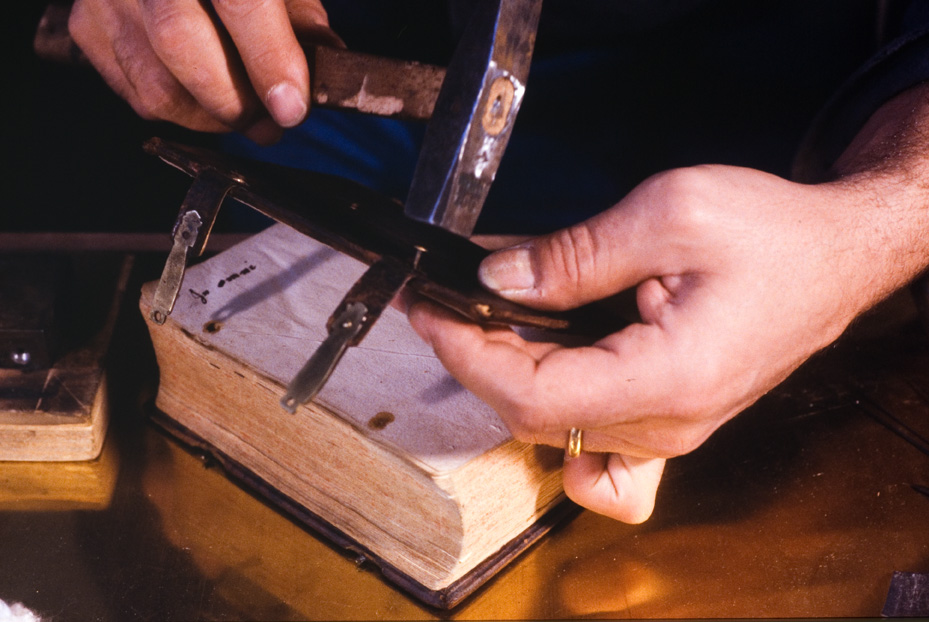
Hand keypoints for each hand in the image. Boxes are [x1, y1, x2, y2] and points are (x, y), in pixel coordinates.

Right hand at [69, 0, 341, 143]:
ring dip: (211, 117)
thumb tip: (321, 58)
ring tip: (244, 112)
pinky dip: (181, 110)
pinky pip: (137, 95)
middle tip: (271, 122)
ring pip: (156, 85)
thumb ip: (298, 10)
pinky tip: (204, 97)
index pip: (238, 0)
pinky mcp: (87, 26)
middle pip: (181, 42)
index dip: (269, 59)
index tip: (291, 107)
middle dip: (235, 101)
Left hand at [408, 148, 928, 521]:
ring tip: (481, 321)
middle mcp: (669, 423)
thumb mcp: (670, 214)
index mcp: (670, 378)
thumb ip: (574, 256)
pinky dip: (555, 427)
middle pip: (533, 415)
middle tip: (442, 300)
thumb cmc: (775, 236)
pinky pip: (602, 464)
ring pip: (554, 430)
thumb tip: (499, 280)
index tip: (430, 308)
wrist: (834, 256)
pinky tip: (541, 386)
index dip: (467, 354)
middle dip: (473, 356)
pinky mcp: (669, 421)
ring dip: (504, 376)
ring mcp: (670, 432)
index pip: (533, 394)